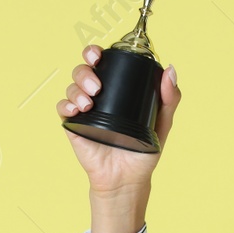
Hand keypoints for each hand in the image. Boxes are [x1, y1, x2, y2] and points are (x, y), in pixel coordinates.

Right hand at [56, 44, 181, 194]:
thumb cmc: (143, 152)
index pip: (102, 64)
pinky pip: (62, 108)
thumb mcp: (162, 122)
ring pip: (71, 87)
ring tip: (89, 103)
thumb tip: (170, 70)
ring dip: (76, 89)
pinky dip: (65, 105)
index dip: (95, 53)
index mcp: (117, 90)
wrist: (128, 179)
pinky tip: (76, 110)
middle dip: (84, 71)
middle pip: (82, 71)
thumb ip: (169, 98)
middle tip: (96, 85)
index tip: (98, 55)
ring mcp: (84, 111)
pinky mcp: (74, 126)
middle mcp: (98, 97)